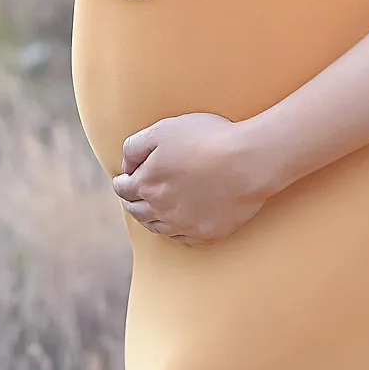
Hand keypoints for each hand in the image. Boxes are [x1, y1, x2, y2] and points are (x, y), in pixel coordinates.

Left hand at [112, 114, 274, 246]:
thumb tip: (126, 166)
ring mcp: (183, 225)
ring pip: (158, 228)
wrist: (247, 161)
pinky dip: (177, 232)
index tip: (123, 180)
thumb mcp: (163, 129)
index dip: (121, 182)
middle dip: (132, 202)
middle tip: (133, 198)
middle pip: (137, 211)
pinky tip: (179, 224)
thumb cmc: (206, 139)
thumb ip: (135, 146)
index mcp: (147, 183)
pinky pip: (183, 239)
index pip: (123, 189)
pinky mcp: (206, 233)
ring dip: (151, 219)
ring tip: (153, 212)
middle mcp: (160, 209)